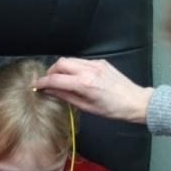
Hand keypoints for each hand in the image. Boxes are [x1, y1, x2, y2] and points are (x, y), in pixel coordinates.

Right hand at [35, 57, 152, 121]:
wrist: (135, 101)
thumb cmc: (112, 110)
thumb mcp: (87, 107)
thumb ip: (67, 96)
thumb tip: (50, 91)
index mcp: (84, 84)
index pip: (56, 79)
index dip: (42, 82)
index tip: (36, 85)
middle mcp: (88, 70)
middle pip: (60, 63)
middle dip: (51, 71)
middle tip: (49, 82)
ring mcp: (95, 63)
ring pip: (70, 59)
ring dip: (61, 68)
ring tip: (61, 79)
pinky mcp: (101, 61)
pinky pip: (81, 61)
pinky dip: (73, 67)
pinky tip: (76, 77)